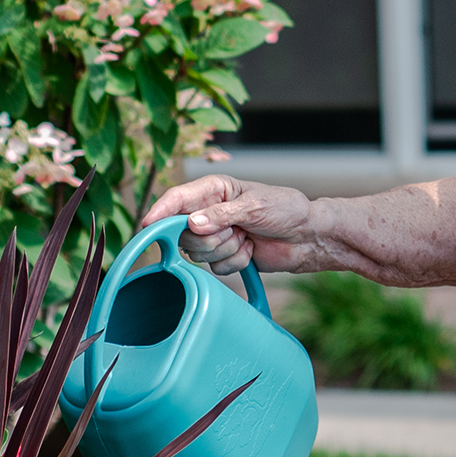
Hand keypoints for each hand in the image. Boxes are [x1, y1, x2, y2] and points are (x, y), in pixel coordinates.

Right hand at [140, 173, 323, 275]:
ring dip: (226, 250)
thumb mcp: (255, 206)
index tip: (148, 225)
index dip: (160, 211)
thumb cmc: (286, 209)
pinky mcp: (225, 255)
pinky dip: (236, 262)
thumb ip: (222, 214)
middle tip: (236, 231)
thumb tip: (192, 223)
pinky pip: (216, 268)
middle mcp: (209, 211)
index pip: (177, 199)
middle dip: (210, 238)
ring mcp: (216, 235)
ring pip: (198, 253)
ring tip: (247, 238)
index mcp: (213, 189)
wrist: (307, 236)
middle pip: (183, 233)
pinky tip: (251, 251)